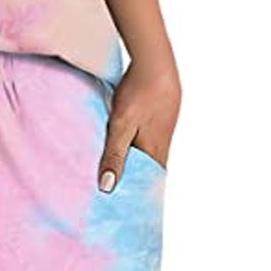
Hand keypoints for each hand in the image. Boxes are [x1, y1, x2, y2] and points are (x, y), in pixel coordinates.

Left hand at [97, 58, 180, 191]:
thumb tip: (108, 187)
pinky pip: (145, 135)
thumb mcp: (121, 126)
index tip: (123, 208)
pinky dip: (133, 142)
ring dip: (131, 160)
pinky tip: (121, 139)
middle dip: (132, 179)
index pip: (148, 183)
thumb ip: (114, 155)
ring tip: (113, 169)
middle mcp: (162, 143)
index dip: (136, 195)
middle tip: (113, 192)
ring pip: (145, 150)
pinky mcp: (159, 114)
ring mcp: (162, 127)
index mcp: (155, 151)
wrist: (155, 62)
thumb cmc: (139, 94)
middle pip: (146, 168)